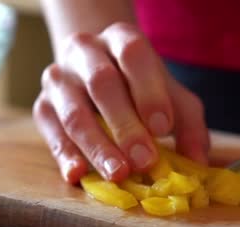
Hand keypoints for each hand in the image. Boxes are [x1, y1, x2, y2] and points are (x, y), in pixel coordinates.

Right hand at [33, 22, 209, 183]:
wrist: (93, 69)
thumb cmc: (137, 86)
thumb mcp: (169, 95)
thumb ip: (188, 123)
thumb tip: (197, 162)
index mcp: (121, 39)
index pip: (133, 54)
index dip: (148, 91)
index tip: (163, 128)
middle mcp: (85, 51)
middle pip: (102, 84)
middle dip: (125, 125)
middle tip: (145, 161)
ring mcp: (59, 78)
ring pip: (74, 112)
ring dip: (97, 146)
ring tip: (119, 174)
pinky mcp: (42, 106)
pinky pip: (51, 133)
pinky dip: (65, 156)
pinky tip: (78, 175)